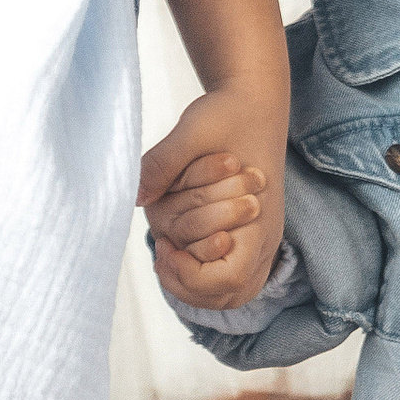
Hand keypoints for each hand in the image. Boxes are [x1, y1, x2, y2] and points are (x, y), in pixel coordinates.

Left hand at [141, 99, 284, 312]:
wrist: (254, 104)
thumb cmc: (227, 115)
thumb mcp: (192, 131)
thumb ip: (163, 164)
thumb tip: (136, 198)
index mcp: (257, 219)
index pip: (226, 279)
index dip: (190, 272)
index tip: (165, 245)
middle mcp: (262, 239)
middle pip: (227, 296)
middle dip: (186, 281)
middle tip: (163, 250)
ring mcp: (259, 241)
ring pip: (229, 294)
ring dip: (194, 283)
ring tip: (169, 253)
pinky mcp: (248, 237)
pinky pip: (228, 279)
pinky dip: (201, 274)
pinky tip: (178, 248)